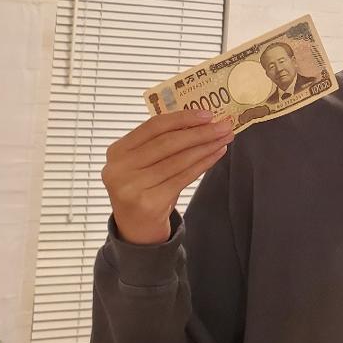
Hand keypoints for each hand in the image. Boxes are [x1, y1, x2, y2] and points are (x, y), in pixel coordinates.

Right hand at [101, 110, 234, 244]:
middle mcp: (119, 168)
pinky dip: (203, 164)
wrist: (136, 228)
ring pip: (178, 160)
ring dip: (206, 147)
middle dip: (200, 132)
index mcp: (117, 150)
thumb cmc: (145, 186)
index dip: (182, 118)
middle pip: (168, 142)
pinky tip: (217, 154)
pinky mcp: (148, 203)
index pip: (153, 126)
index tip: (208, 114)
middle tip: (224, 125)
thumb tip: (203, 120)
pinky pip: (183, 178)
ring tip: (224, 138)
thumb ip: (163, 141)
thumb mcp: (144, 161)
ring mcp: (132, 187)